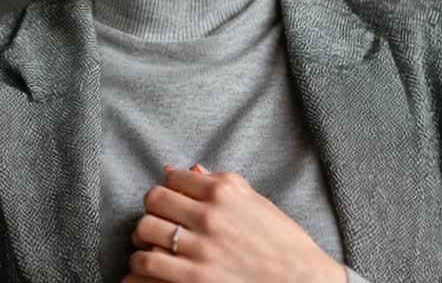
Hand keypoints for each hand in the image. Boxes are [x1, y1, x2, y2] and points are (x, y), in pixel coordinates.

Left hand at [121, 163, 345, 282]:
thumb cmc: (282, 241)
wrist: (301, 280)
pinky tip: (148, 262)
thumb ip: (222, 182)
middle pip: (154, 200)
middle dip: (154, 208)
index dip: (170, 188)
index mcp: (224, 192)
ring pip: (145, 229)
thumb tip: (188, 169)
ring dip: (143, 235)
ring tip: (150, 242)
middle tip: (159, 219)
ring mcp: (200, 248)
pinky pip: (148, 262)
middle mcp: (209, 216)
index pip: (173, 178)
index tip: (173, 199)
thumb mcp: (256, 202)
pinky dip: (140, 262)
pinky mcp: (194, 278)